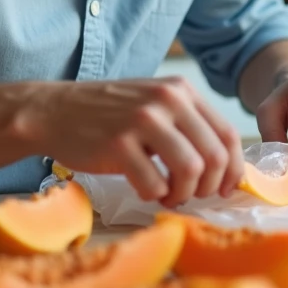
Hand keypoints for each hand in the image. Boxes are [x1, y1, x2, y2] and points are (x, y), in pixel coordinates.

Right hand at [37, 77, 243, 207]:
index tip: (224, 189)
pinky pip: (154, 184)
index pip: (228, 135)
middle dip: (208, 188)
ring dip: (183, 195)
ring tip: (168, 196)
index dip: (234, 170)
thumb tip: (226, 168)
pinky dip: (155, 196)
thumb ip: (188, 126)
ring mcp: (142, 120)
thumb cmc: (109, 115)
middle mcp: (167, 100)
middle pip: (214, 157)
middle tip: (190, 196)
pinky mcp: (117, 144)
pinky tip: (145, 190)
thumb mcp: (155, 105)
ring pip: (190, 171)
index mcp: (181, 91)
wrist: (53, 111)